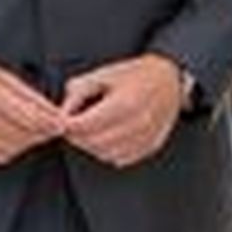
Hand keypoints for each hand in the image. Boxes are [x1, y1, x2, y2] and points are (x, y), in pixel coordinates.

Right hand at [0, 58, 61, 164]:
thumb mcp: (4, 76)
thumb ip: (29, 96)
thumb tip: (53, 113)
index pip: (29, 117)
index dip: (49, 123)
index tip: (62, 123)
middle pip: (24, 135)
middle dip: (42, 132)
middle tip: (51, 125)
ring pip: (15, 148)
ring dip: (29, 141)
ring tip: (33, 127)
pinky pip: (1, 155)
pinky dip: (14, 148)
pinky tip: (15, 135)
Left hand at [61, 54, 184, 168]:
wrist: (169, 79)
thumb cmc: (138, 74)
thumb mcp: (104, 73)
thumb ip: (80, 90)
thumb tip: (64, 110)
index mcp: (124, 103)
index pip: (84, 125)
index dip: (67, 124)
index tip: (62, 120)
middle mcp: (137, 124)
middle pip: (92, 142)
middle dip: (77, 136)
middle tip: (73, 125)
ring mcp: (145, 138)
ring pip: (104, 154)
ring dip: (91, 145)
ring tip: (90, 130)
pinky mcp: (150, 147)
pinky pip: (120, 159)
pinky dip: (108, 151)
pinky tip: (107, 136)